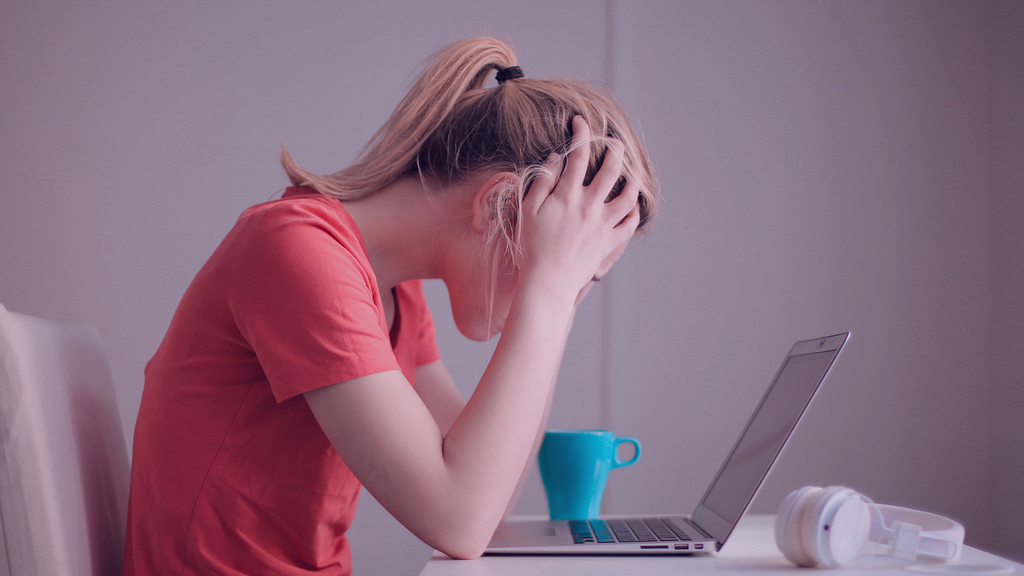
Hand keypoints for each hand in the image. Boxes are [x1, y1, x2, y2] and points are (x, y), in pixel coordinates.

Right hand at [518, 116, 640, 301]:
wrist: (547, 282)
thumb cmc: (532, 247)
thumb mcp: (528, 211)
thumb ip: (543, 182)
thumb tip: (558, 159)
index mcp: (568, 196)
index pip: (578, 155)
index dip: (581, 133)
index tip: (580, 122)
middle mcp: (590, 206)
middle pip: (612, 169)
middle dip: (615, 149)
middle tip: (614, 142)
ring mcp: (603, 225)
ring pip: (628, 195)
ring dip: (632, 178)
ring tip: (631, 170)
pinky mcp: (610, 243)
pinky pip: (630, 224)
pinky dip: (634, 211)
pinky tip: (632, 204)